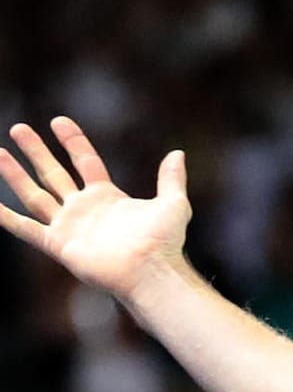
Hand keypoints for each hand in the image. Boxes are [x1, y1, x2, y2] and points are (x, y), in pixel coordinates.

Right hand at [0, 116, 190, 295]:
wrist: (150, 270)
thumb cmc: (164, 242)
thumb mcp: (173, 204)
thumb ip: (172, 178)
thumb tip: (178, 153)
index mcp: (107, 197)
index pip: (85, 161)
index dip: (72, 141)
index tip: (58, 121)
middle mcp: (84, 210)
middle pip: (54, 173)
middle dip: (36, 151)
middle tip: (18, 128)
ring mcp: (69, 226)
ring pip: (34, 195)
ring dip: (15, 174)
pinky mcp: (59, 244)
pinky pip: (26, 229)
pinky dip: (6, 219)